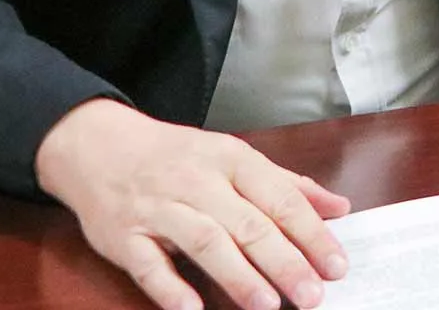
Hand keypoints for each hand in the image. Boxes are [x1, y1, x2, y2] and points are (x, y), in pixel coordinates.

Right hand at [35, 99, 350, 309]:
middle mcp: (198, 182)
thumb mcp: (235, 157)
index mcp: (232, 159)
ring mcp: (160, 208)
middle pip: (249, 224)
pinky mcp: (124, 235)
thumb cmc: (177, 156)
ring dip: (238, 275)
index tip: (336, 265)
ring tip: (267, 304)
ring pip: (206, 241)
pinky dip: (170, 287)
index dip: (311, 233)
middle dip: (284, 262)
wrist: (99, 145)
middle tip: (312, 294)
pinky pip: (149, 264)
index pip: (281, 199)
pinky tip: (192, 309)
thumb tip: (338, 207)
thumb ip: (287, 184)